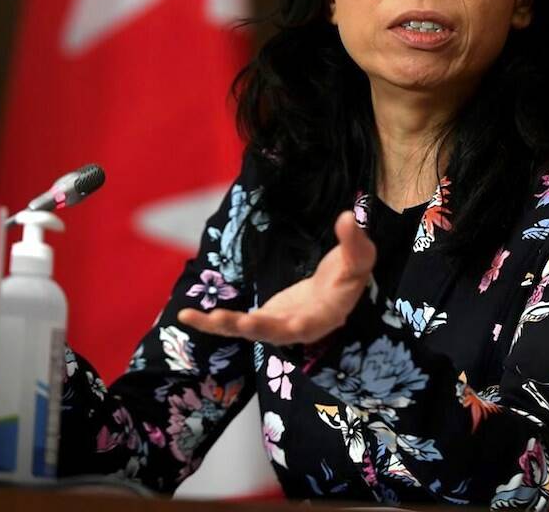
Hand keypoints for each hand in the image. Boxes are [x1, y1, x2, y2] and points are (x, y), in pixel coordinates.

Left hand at [178, 211, 375, 344]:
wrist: (338, 289)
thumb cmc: (352, 273)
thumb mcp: (360, 257)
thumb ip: (354, 241)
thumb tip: (348, 216)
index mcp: (323, 315)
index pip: (310, 324)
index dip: (295, 327)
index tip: (282, 325)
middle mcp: (297, 327)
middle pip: (272, 332)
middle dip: (253, 328)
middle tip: (237, 323)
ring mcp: (277, 325)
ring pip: (247, 330)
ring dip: (222, 326)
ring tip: (191, 317)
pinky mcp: (263, 319)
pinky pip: (236, 324)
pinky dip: (214, 322)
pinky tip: (189, 315)